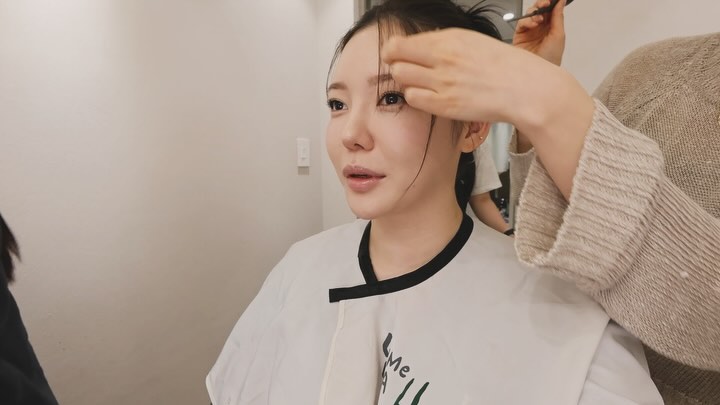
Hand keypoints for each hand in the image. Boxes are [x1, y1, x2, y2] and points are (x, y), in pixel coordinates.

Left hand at [381, 28, 593, 200]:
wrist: (524, 89)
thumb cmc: (504, 65)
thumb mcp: (472, 41)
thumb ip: (444, 42)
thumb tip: (421, 45)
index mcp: (450, 39)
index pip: (401, 43)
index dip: (393, 50)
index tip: (396, 54)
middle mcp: (443, 58)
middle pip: (395, 61)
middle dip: (397, 65)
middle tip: (408, 70)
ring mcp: (442, 83)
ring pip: (402, 79)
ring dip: (406, 81)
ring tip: (421, 83)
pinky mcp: (445, 105)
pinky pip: (413, 99)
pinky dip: (416, 98)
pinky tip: (429, 96)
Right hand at [514, 0, 565, 65]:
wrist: (538, 73)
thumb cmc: (551, 59)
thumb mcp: (558, 35)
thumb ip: (558, 17)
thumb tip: (561, 2)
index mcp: (552, 27)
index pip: (551, 10)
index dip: (552, 3)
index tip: (553, 0)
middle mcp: (540, 28)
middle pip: (540, 9)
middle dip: (542, 4)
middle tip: (545, 3)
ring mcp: (530, 31)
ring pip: (530, 14)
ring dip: (535, 12)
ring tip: (539, 18)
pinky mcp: (520, 35)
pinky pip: (522, 22)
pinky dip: (527, 20)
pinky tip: (533, 24)